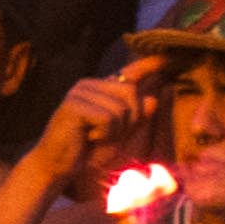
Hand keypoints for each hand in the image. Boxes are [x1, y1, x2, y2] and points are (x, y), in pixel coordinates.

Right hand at [44, 63, 160, 184]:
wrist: (57, 166)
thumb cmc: (88, 151)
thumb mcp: (120, 135)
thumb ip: (136, 118)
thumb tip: (152, 99)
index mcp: (99, 87)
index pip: (129, 73)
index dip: (149, 64)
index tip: (167, 57)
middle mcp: (88, 84)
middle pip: (131, 93)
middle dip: (129, 121)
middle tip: (106, 136)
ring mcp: (79, 92)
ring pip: (121, 109)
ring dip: (114, 132)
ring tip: (94, 139)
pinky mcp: (73, 105)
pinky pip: (108, 119)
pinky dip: (104, 135)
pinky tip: (88, 139)